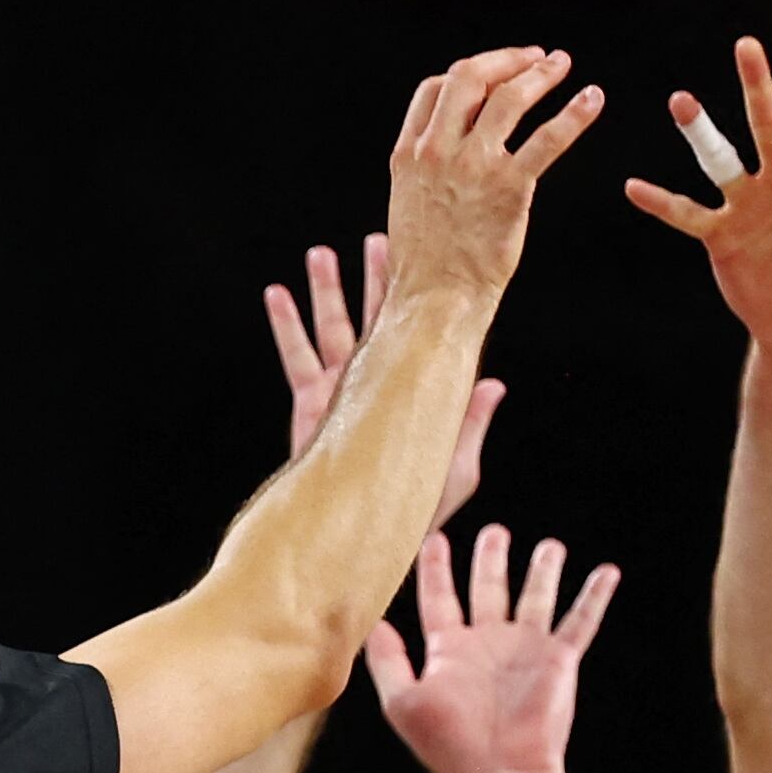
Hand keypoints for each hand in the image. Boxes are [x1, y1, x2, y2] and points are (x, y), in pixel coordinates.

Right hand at [265, 233, 502, 519]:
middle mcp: (378, 381)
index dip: (419, 296)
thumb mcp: (455, 466)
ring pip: (334, 327)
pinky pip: (297, 357)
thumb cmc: (420, 510)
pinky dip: (287, 324)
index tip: (424, 259)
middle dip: (375, 278)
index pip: (419, 331)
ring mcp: (343, 389)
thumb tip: (495, 384)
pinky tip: (277, 293)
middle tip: (377, 238)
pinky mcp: (312, 405)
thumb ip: (469, 422)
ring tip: (320, 252)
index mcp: (414, 389)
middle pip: (376, 317)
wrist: (370, 535)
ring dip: (327, 290)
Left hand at [365, 522, 618, 772]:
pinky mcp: (558, 661)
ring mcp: (526, 650)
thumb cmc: (448, 743)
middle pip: (490, 589)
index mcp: (451, 650)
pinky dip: (595, 596)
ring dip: (544, 571)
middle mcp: (489, 644)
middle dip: (492, 559)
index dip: (436, 569)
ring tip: (551, 546)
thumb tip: (370, 624)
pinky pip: (581, 622)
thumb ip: (387, 661)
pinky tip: (608, 572)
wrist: (498, 772)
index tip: (434, 539)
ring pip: (536, 598)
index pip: (440, 598)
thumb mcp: (403, 700)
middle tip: (494, 532)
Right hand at [386, 47, 601, 304]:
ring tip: (562, 66)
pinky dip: (574, 114)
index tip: (493, 73)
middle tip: (535, 57)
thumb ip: (426, 174)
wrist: (436, 300)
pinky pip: (547, 139)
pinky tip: (592, 99)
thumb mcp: (409, 207)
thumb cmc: (427, 267)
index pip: (434, 90)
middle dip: (505, 61)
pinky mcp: (509, 186)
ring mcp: (473, 165)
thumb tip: (444, 160)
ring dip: (539, 75)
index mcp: (409, 154)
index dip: (467, 74)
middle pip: (469, 78)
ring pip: (509, 99)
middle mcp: (437, 150)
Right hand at [622, 37, 771, 350]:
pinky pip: (689, 214)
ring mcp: (750, 206)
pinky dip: (663, 203)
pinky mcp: (722, 235)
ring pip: (723, 158)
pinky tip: (635, 187)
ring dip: (701, 130)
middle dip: (759, 86)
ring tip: (681, 100)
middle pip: (770, 125)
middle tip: (746, 45)